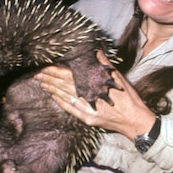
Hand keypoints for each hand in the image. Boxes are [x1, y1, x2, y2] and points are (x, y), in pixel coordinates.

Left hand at [35, 51, 157, 141]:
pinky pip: (70, 109)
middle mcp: (88, 96)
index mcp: (94, 84)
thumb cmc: (128, 98)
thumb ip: (104, 65)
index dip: (57, 72)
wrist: (135, 120)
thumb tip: (95, 53)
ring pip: (65, 97)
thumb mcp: (118, 78)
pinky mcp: (87, 118)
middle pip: (65, 86)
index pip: (70, 76)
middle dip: (50, 80)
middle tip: (38, 75)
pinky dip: (61, 103)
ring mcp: (86, 109)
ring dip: (53, 90)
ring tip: (42, 84)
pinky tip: (54, 97)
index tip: (46, 68)